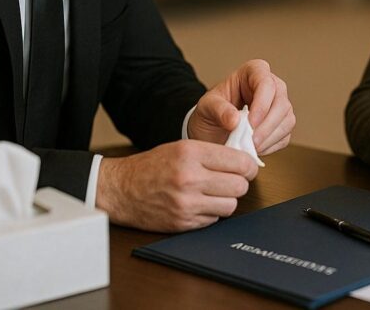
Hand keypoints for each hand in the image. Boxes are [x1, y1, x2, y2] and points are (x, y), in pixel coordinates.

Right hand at [96, 140, 257, 231]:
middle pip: (239, 186)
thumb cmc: (151, 166)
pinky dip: (211, 212)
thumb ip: (211, 153)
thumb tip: (244, 161)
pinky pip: (213, 219)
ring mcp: (187, 203)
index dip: (248, 166)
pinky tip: (198, 203)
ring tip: (213, 192)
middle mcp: (190, 178)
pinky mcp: (183, 222)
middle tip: (231, 180)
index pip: (239, 162)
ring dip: (226, 200)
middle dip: (239, 183)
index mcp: (191, 153)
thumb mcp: (181, 148)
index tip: (248, 168)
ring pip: (231, 205)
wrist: (121, 189)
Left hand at [187, 59, 294, 155]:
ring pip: (287, 120)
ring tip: (250, 147)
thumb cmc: (211, 110)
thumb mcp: (206, 107)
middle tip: (251, 141)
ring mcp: (280, 105)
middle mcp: (272, 86)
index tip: (250, 124)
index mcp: (254, 72)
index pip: (266, 83)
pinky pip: (285, 136)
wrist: (212, 127)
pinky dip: (271, 146)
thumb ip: (219, 110)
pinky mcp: (282, 125)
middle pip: (281, 103)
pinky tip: (255, 149)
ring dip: (269, 137)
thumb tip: (235, 121)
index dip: (261, 105)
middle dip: (267, 125)